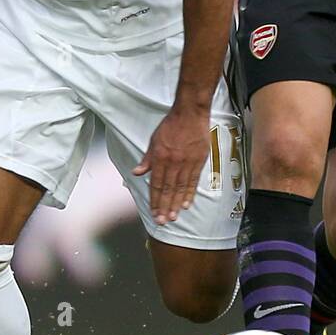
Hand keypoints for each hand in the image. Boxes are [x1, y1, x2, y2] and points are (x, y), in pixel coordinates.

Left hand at [132, 106, 210, 224]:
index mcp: (160, 158)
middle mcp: (172, 162)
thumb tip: (137, 172)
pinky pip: (193, 180)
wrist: (190, 113)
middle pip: (168, 189)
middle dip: (164, 207)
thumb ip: (147, 158)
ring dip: (176, 204)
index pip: (156, 184)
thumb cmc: (171, 125)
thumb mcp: (154, 140)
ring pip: (180, 187)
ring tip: (173, 217)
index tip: (153, 212)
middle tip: (162, 221)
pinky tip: (186, 204)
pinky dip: (189, 193)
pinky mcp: (198, 160)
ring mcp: (186, 162)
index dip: (154, 200)